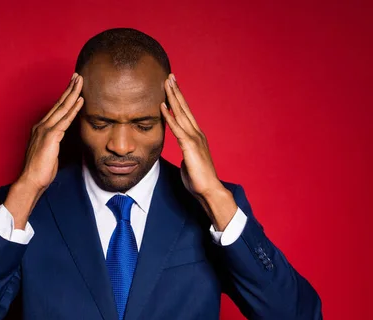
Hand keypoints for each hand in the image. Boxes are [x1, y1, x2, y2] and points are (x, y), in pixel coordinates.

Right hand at [4, 73, 83, 228]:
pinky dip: (73, 109)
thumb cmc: (40, 170)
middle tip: (77, 75)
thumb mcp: (50, 153)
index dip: (65, 96)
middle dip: (69, 88)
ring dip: (72, 93)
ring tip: (80, 81)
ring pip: (62, 108)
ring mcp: (45, 130)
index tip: (73, 86)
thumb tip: (63, 140)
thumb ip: (56, 142)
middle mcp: (41, 126)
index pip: (56, 109)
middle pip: (59, 104)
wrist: (31, 181)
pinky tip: (80, 100)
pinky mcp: (51, 137)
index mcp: (41, 129)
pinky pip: (65, 120)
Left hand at [160, 74, 236, 230]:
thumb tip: (182, 152)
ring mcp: (194, 138)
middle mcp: (196, 133)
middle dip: (176, 91)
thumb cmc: (199, 179)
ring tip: (166, 83)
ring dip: (173, 97)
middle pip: (184, 108)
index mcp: (196, 136)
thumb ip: (186, 153)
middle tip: (170, 76)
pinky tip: (163, 106)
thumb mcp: (190, 161)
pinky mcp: (189, 146)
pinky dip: (169, 116)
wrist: (209, 190)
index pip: (186, 113)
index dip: (179, 99)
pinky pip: (177, 128)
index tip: (173, 87)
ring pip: (181, 113)